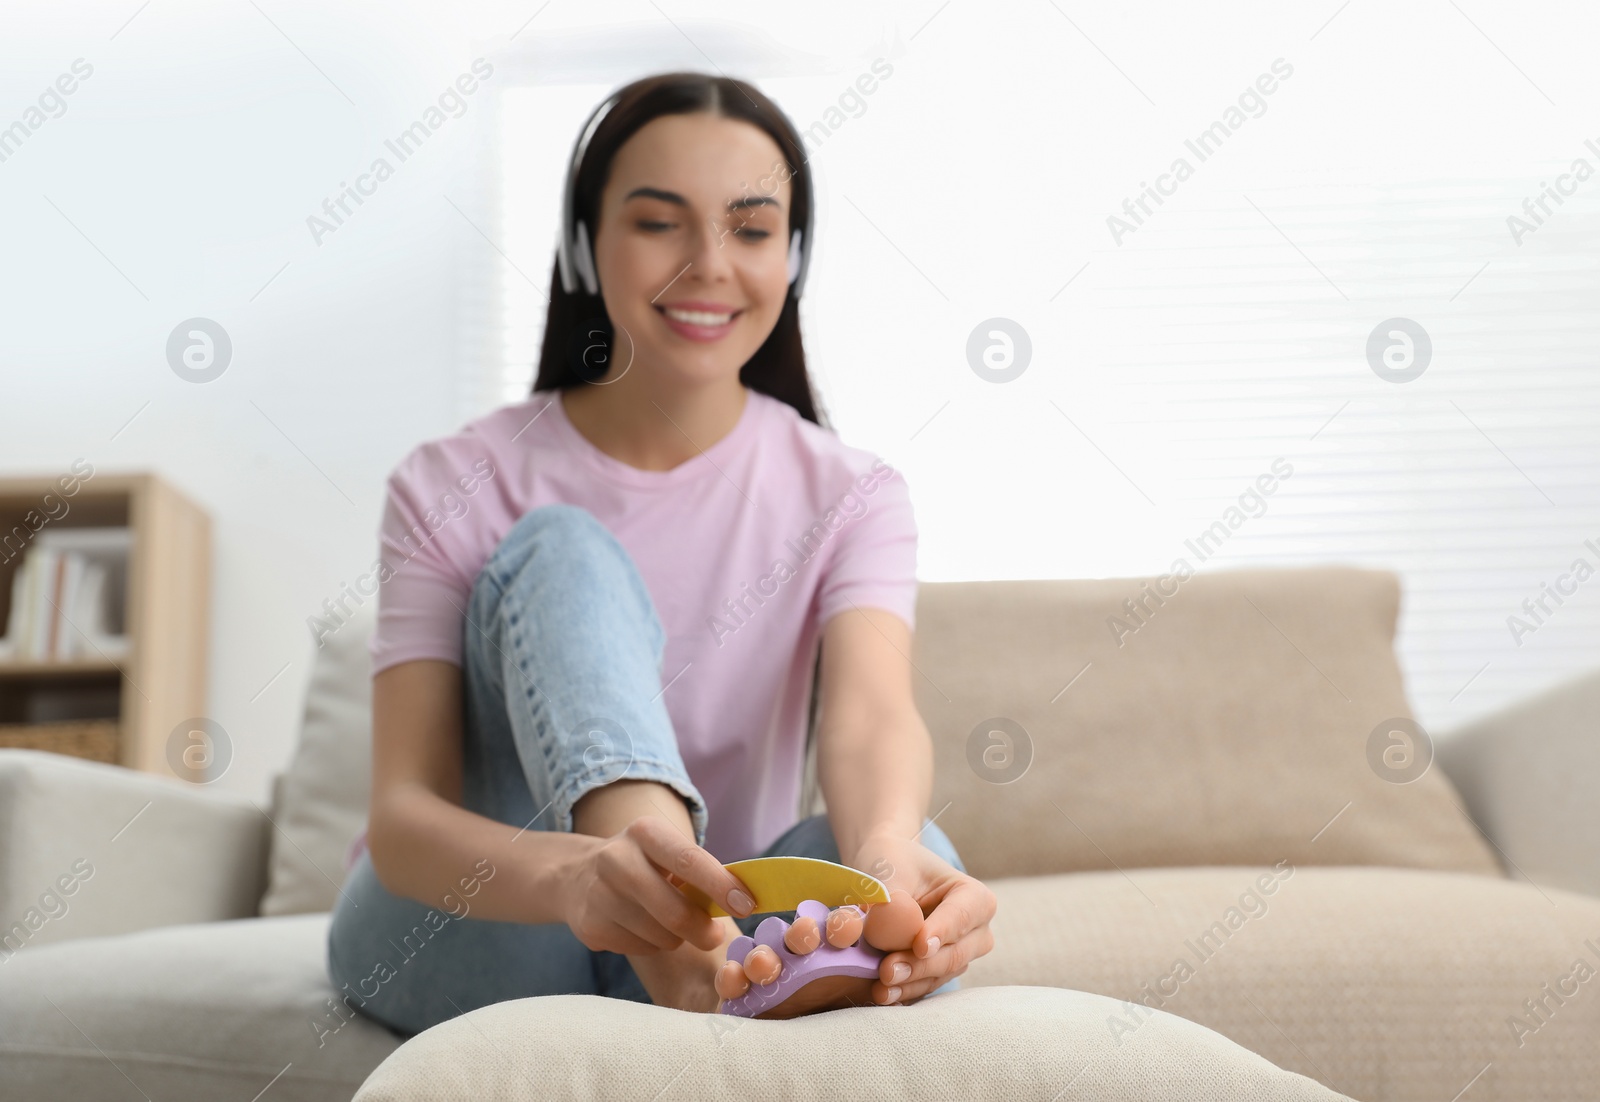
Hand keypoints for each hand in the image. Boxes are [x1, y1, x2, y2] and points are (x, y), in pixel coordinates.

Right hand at [563, 815, 754, 955]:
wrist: (577, 876)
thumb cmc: (643, 864)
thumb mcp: (667, 851)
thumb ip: (701, 871)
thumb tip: (745, 900)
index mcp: (645, 833)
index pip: (690, 860)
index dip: (721, 886)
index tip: (747, 905)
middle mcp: (617, 859)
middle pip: (675, 911)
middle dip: (703, 930)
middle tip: (714, 935)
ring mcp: (599, 895)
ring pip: (661, 936)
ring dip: (676, 938)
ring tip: (667, 922)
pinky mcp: (590, 927)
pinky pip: (641, 950)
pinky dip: (652, 945)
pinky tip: (640, 927)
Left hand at [849, 830, 996, 1005]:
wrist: (885, 874)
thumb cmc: (894, 863)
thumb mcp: (890, 871)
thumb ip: (890, 900)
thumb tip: (882, 926)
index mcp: (975, 897)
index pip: (962, 915)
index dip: (943, 932)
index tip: (920, 945)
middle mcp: (976, 931)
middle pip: (954, 953)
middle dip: (921, 964)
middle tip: (888, 970)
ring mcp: (959, 956)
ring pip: (939, 976)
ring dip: (909, 983)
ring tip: (880, 987)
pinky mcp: (937, 974)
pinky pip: (924, 987)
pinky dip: (903, 991)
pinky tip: (881, 994)